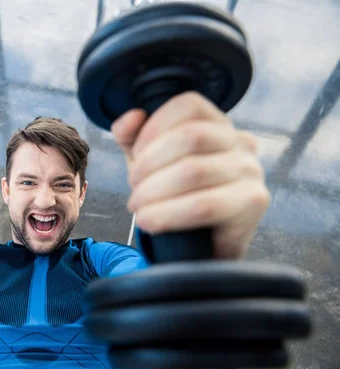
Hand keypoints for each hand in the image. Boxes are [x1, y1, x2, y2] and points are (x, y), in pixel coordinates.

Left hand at [112, 92, 269, 258]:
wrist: (198, 246)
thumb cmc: (174, 197)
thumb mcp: (147, 162)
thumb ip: (132, 137)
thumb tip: (131, 117)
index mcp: (217, 124)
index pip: (189, 105)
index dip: (154, 127)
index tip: (136, 155)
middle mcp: (241, 142)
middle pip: (190, 136)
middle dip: (149, 164)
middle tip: (134, 188)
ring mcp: (252, 170)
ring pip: (194, 171)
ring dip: (153, 192)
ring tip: (138, 208)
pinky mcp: (254, 202)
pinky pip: (204, 205)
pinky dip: (168, 214)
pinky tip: (150, 222)